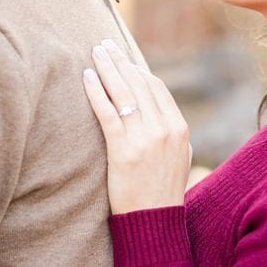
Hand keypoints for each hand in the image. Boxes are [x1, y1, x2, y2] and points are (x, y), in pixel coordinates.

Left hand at [83, 39, 190, 214]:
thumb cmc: (161, 191)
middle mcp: (165, 128)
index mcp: (179, 128)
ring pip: (124, 93)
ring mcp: (145, 138)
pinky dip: (96, 91)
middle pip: (139, 83)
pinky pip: (108, 112)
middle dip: (120, 61)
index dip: (137, 70)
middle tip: (104, 45)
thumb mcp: (178, 157)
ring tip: (94, 52)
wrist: (154, 221)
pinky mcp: (124, 150)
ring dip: (107, 68)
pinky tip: (86, 77)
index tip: (122, 58)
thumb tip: (154, 110)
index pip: (156, 88)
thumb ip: (170, 132)